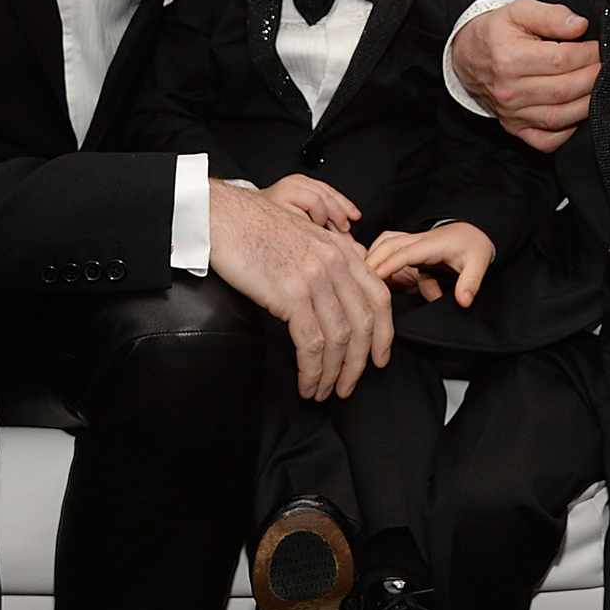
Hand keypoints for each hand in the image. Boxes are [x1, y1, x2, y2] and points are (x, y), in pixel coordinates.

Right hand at [207, 179, 392, 401]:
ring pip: (339, 337)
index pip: (379, 297)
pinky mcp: (291, 293)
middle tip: (348, 386)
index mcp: (342, 250)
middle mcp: (335, 263)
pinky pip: (311, 343)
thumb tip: (344, 291)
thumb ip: (331, 260)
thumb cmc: (258, 229)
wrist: (225, 218)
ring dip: (333, 373)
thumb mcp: (307, 237)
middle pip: (363, 322)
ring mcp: (315, 277)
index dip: (384, 333)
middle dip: (359, 362)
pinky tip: (307, 383)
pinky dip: (312, 370)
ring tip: (323, 391)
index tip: (379, 358)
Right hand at [366, 222, 495, 306]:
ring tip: (360, 277)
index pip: (404, 253)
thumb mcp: (479, 264)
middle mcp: (418, 239)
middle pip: (387, 245)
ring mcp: (412, 241)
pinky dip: (376, 255)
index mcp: (432, 244)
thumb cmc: (474, 247)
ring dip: (372, 256)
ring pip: (384, 242)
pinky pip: (388, 247)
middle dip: (371, 261)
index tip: (372, 278)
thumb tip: (463, 301)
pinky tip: (371, 272)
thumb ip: (470, 282)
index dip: (387, 265)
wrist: (474, 232)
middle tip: (358, 282)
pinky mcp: (410, 246)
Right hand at [450, 0, 597, 152]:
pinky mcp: (515, 128)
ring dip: (587, 104)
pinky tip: (578, 114)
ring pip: (559, 117)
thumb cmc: (496, 32)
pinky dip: (567, 132)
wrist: (468, 56)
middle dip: (593, 78)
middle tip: (606, 66)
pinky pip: (546, 141)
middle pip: (564, 90)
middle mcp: (509, 90)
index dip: (588, 54)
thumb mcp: (519, 11)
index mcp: (509, 58)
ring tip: (600, 87)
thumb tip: (579, 26)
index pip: (562, 60)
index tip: (600, 48)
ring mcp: (512, 114)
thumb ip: (551, 15)